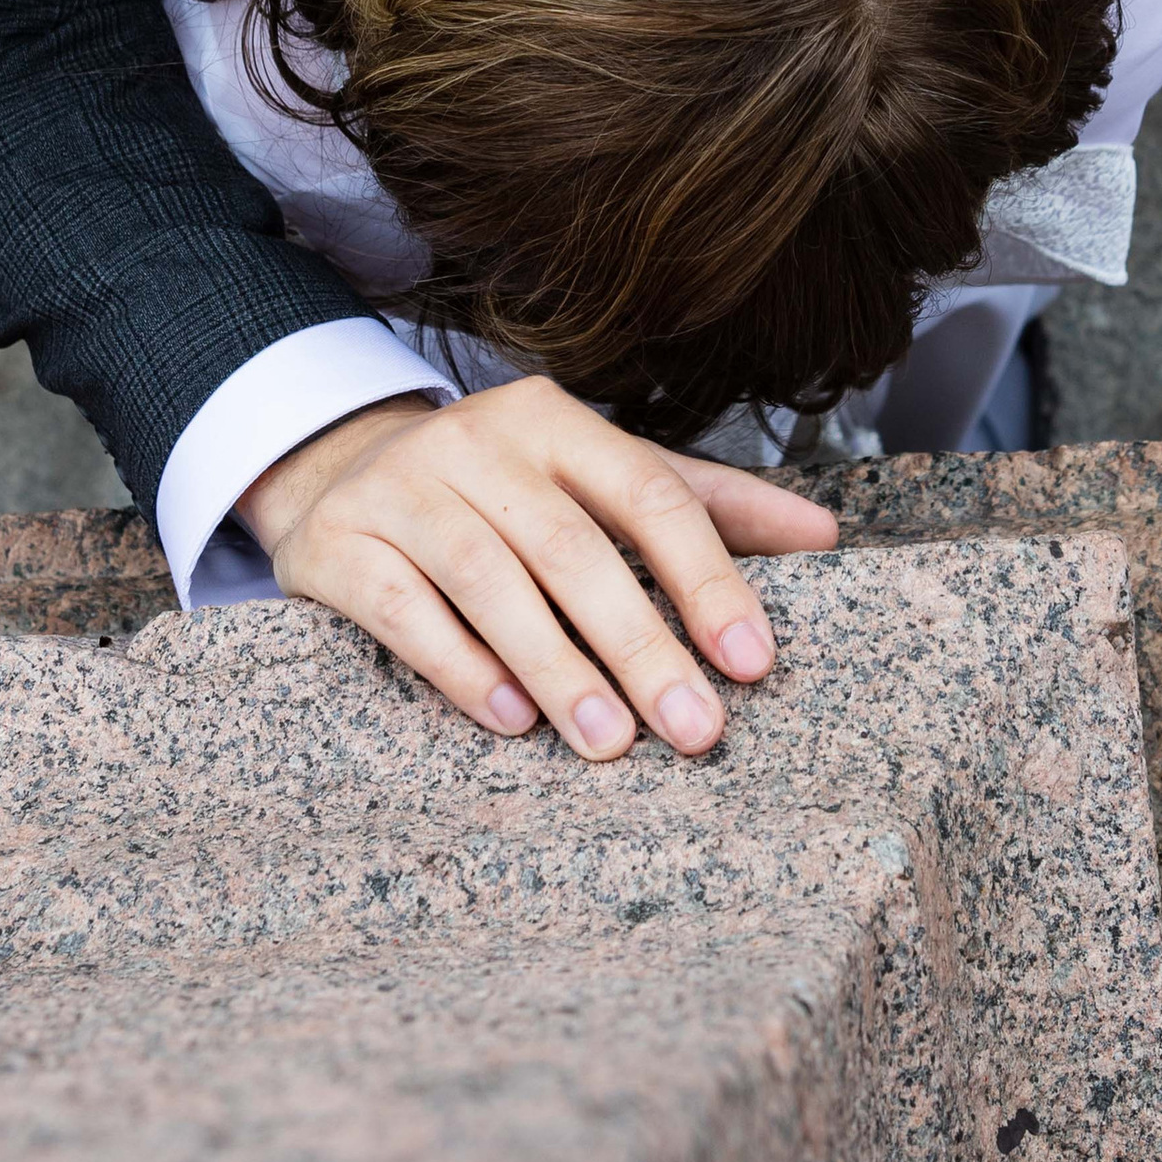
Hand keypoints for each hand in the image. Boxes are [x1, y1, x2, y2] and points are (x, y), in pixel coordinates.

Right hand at [243, 381, 838, 758]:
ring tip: (611, 741)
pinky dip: (460, 667)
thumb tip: (824, 536)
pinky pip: (402, 610)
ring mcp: (400, 488)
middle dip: (641, 644)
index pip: (648, 494)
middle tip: (696, 730)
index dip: (706, 577)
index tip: (751, 662)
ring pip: (488, 579)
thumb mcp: (597, 478)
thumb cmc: (502, 492)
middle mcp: (477, 441)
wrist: (338, 472)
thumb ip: (706, 505)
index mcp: (555, 421)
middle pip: (572, 547)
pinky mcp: (337, 543)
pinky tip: (511, 718)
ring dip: (556, 666)